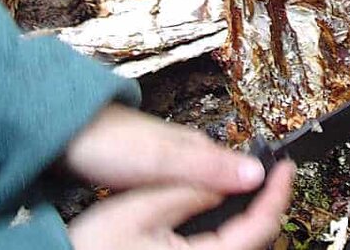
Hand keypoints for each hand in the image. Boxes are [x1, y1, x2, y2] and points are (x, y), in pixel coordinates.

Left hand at [63, 104, 294, 248]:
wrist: (65, 132)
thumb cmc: (110, 141)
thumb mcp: (164, 160)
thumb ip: (209, 169)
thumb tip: (256, 173)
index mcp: (198, 148)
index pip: (244, 170)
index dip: (264, 185)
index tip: (284, 196)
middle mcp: (189, 152)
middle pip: (228, 178)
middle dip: (247, 195)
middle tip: (266, 213)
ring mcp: (169, 163)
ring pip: (207, 186)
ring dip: (222, 200)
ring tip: (238, 217)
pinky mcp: (151, 173)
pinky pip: (185, 191)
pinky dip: (197, 203)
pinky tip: (193, 214)